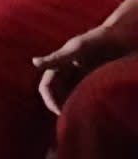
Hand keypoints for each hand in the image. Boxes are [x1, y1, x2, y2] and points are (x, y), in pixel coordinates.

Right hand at [33, 0, 137, 115]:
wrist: (125, 35)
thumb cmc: (100, 38)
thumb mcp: (78, 48)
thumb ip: (57, 57)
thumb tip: (34, 62)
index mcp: (61, 64)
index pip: (47, 85)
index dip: (49, 100)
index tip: (60, 113)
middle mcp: (70, 72)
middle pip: (58, 94)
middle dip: (61, 107)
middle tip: (72, 123)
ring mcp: (85, 77)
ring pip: (73, 97)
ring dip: (74, 108)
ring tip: (83, 121)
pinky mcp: (99, 80)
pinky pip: (89, 97)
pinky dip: (89, 106)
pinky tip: (96, 114)